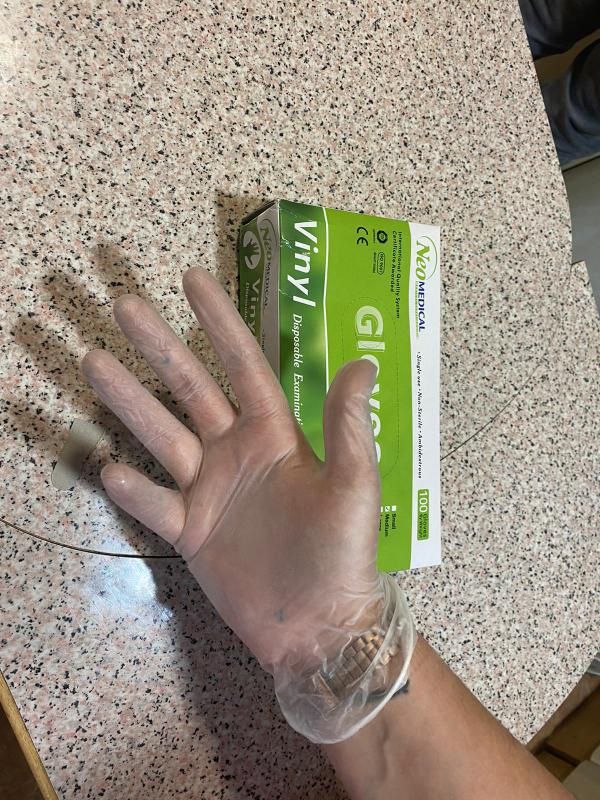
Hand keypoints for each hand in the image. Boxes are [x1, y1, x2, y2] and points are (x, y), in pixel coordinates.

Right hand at [82, 268, 383, 672]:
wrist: (319, 625)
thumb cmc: (343, 552)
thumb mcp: (354, 485)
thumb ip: (348, 425)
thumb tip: (363, 361)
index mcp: (275, 434)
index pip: (243, 366)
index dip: (220, 323)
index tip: (194, 280)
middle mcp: (236, 452)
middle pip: (189, 389)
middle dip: (159, 346)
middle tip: (124, 304)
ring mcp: (210, 491)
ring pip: (161, 437)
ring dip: (129, 401)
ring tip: (94, 362)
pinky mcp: (192, 533)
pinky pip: (155, 506)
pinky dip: (133, 491)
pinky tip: (109, 467)